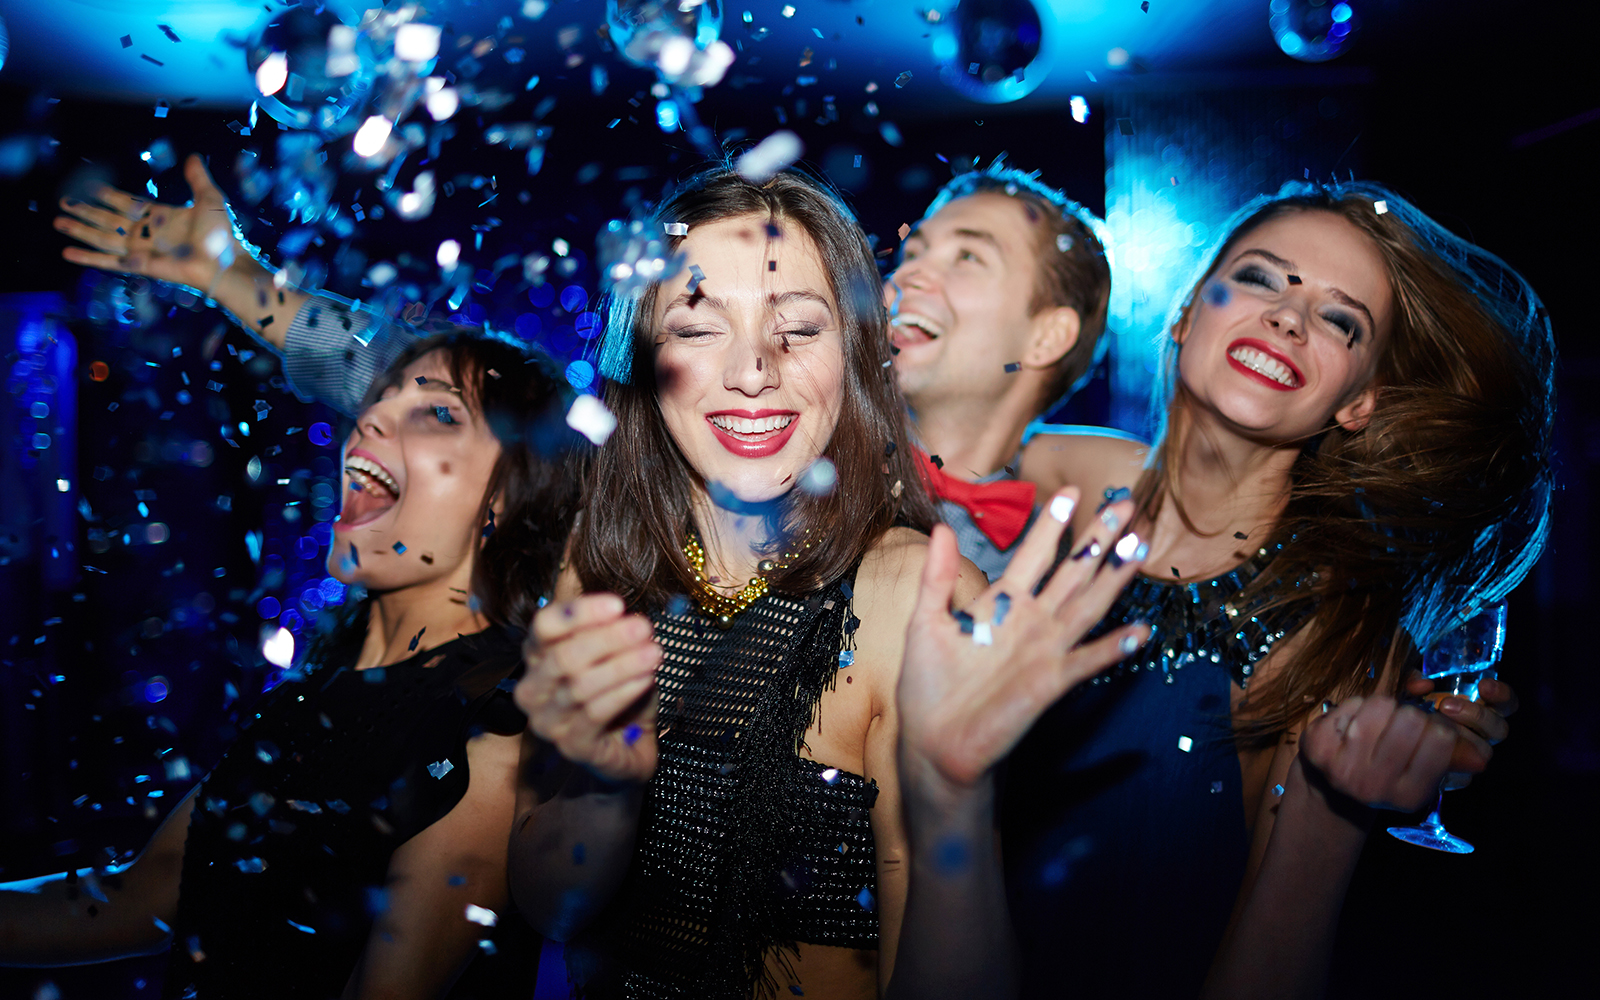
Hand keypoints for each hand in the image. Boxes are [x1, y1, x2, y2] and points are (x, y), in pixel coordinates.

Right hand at [54, 154, 241, 292]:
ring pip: (102, 238)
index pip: (128, 204)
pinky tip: (68, 253)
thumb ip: (198, 178)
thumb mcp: (209, 199)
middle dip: (85, 211)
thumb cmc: (220, 235)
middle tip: (64, 202)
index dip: (110, 196)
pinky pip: (108, 260)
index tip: (92, 188)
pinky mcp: (138, 264)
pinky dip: (87, 257)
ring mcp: (141, 249)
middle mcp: (147, 233)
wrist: (224, 262)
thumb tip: (194, 157)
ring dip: (79, 230)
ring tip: (58, 222)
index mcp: (160, 217)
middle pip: (108, 220)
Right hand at [515, 594, 661, 783]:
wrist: (630, 744)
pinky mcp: (570, 746)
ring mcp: (547, 721)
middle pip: (563, 656)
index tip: (618, 605)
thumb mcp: (614, 654)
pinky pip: (595, 714)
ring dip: (622, 665)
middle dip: (607, 639)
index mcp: (537, 656)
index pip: (545, 625)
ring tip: (653, 653)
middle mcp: (533, 689)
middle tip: (644, 628)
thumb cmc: (618, 692)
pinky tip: (646, 679)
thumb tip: (623, 613)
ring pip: (580, 685)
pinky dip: (623, 692)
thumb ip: (609, 631)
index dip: (579, 612)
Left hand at [897, 490, 1150, 792]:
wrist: (933, 740)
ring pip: (1086, 606)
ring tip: (1139, 548)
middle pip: (1072, 572)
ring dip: (1114, 579)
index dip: (1051, 525)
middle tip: (1124, 506)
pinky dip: (1113, 647)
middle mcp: (1031, 621)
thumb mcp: (926, 622)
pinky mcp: (1049, 683)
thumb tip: (942, 529)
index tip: (1067, 491)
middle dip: (1098, 540)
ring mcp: (1044, 651)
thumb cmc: (929, 684)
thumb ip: (937, 577)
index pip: (1033, 555)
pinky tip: (1139, 631)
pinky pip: (1086, 661)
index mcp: (1002, 603)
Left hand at [1299, 695, 1455, 812]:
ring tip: (1376, 725)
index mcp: (1410, 795)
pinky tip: (1350, 725)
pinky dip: (1356, 706)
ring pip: (1381, 705)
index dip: (1437, 724)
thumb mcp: (1420, 769)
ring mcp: (1342, 768)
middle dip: (1409, 714)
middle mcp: (1375, 787)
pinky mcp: (1317, 747)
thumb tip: (1478, 758)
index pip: (1440, 737)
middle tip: (1399, 725)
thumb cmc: (1385, 769)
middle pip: (1411, 718)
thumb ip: (1450, 758)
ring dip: (1383, 707)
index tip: (1429, 729)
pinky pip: (1352, 703)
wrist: (1331, 786)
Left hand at [1403, 671, 1517, 787]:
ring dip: (1463, 739)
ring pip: (1484, 750)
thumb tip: (1422, 684)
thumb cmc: (1403, 710)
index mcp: (1477, 707)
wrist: (1389, 744)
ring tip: (1434, 726)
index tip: (1484, 685)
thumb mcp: (1404, 690)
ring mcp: (1471, 754)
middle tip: (1446, 705)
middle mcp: (1480, 731)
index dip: (1501, 694)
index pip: (1505, 702)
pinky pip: (1464, 775)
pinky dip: (1448, 763)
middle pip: (1499, 728)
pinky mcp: (1458, 775)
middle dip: (1477, 715)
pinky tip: (1430, 754)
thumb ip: (1411, 681)